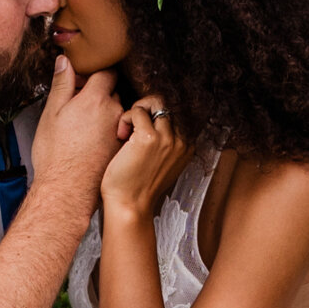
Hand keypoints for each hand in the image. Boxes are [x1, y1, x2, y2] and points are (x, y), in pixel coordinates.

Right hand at [28, 58, 124, 198]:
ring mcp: (121, 130)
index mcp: (96, 99)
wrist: (67, 190)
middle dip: (99, 92)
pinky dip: (110, 130)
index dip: (95, 73)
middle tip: (80, 103)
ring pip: (117, 111)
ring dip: (105, 112)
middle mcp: (114, 112)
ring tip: (85, 125)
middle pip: (113, 91)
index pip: (107, 72)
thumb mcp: (52, 113)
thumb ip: (62, 84)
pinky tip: (93, 141)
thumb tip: (66, 61)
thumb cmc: (56, 155)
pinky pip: (119, 130)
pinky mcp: (123, 147)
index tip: (83, 80)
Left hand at [100, 97, 192, 220]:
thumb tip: (153, 119)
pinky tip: (121, 136)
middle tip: (133, 125)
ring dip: (136, 111)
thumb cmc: (138, 186)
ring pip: (154, 102)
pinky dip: (125, 119)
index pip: (178, 111)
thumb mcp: (162, 163)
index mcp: (187, 146)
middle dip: (147, 107)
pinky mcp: (148, 138)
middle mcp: (181, 140)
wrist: (130, 205)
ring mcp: (167, 138)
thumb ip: (165, 143)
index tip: (141, 128)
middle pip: (168, 102)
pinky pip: (137, 111)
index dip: (156, 113)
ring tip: (126, 131)